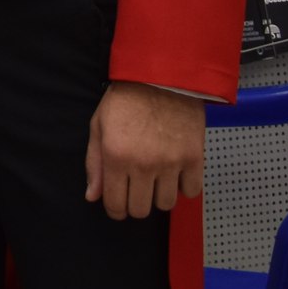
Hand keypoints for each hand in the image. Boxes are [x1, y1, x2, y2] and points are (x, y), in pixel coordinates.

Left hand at [85, 82, 204, 219]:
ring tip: (155, 179)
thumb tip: (93, 196)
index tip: (118, 206)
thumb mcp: (99, 126)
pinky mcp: (194, 159)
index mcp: (116, 157)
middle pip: (141, 210)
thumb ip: (95, 164)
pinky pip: (191, 192)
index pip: (116, 204)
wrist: (161, 78)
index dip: (115, 210)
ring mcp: (171, 163)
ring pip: (166, 204)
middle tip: (135, 191)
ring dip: (159, 196)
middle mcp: (144, 165)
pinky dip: (184, 188)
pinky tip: (175, 174)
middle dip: (135, 205)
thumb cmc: (124, 100)